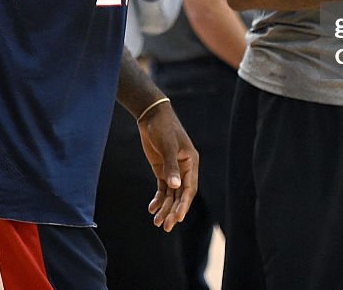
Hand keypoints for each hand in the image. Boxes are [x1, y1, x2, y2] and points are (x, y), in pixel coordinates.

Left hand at [136, 101, 198, 231]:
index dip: (184, 204)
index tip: (178, 217)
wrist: (152, 116)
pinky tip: (152, 208)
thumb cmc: (163, 128)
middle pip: (180, 195)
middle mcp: (184, 169)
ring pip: (171, 194)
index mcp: (191, 162)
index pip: (189, 188)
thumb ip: (171, 166)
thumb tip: (175, 187)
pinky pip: (162, 188)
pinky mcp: (162, 169)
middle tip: (166, 226)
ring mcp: (172, 170)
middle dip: (173, 211)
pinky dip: (158, 199)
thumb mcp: (167, 146)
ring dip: (165, 208)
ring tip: (157, 222)